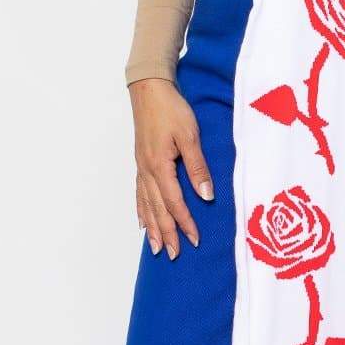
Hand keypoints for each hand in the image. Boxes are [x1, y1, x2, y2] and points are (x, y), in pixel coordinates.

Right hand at [128, 78, 214, 258]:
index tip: (195, 240)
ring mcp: (141, 167)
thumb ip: (197, 167)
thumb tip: (206, 195)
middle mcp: (147, 171)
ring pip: (146, 205)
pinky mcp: (140, 162)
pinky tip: (142, 222)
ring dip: (152, 228)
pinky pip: (139, 193)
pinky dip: (141, 210)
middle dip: (167, 233)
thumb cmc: (171, 109)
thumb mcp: (190, 136)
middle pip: (157, 209)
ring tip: (157, 248)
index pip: (174, 202)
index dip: (185, 223)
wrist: (149, 89)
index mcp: (160, 166)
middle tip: (175, 255)